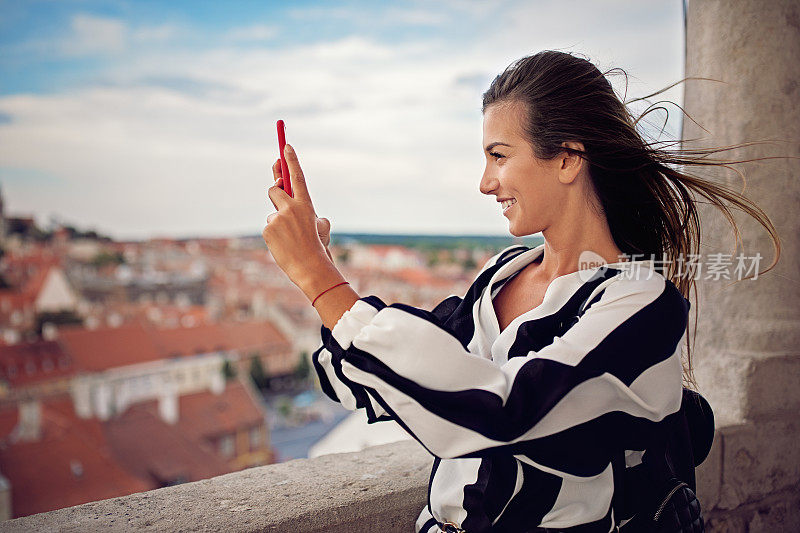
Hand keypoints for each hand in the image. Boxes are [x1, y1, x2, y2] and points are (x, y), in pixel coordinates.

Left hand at [262, 144, 334, 291]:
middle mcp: (291, 208)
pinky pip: (269, 227)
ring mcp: (278, 218)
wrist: (310, 268)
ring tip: (289, 239)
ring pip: (272, 213)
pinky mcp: (268, 229)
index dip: (290, 160)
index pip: (296, 176)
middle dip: (275, 189)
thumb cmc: (317, 248)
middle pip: (274, 189)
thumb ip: (307, 213)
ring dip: (278, 222)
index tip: (285, 146)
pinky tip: (283, 245)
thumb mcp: (320, 227)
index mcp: (306, 205)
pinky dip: (274, 235)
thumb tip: (286, 207)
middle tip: (278, 191)